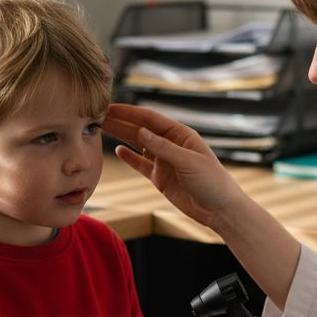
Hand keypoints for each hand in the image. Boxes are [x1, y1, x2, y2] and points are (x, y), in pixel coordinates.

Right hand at [104, 104, 245, 229]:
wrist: (220, 209)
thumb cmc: (213, 182)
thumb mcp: (189, 162)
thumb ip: (164, 148)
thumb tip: (141, 132)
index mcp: (181, 135)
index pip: (150, 119)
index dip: (130, 112)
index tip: (110, 107)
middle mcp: (171, 145)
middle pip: (140, 130)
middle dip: (120, 122)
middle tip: (97, 116)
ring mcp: (164, 161)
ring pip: (138, 145)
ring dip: (121, 136)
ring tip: (101, 129)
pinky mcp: (161, 178)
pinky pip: (141, 165)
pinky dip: (130, 158)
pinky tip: (118, 150)